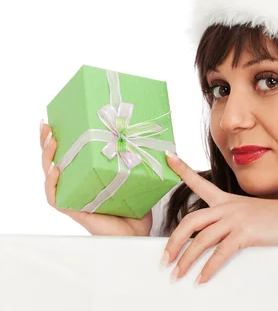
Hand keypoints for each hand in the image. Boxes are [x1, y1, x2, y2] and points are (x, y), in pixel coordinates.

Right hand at [40, 120, 151, 235]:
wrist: (139, 234)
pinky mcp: (75, 210)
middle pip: (56, 162)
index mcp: (90, 177)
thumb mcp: (138, 179)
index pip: (71, 156)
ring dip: (48, 158)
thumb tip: (153, 139)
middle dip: (48, 143)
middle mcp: (79, 186)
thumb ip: (140, 162)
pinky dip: (52, 183)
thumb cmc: (137, 209)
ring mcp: (75, 198)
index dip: (63, 140)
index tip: (60, 120)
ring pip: (51, 177)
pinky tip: (56, 169)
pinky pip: (56, 197)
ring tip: (51, 141)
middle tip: (47, 125)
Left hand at [161, 151, 277, 283]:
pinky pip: (219, 253)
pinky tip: (202, 278)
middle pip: (190, 221)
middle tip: (165, 259)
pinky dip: (208, 269)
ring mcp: (235, 219)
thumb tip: (217, 235)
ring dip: (186, 261)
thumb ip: (231, 219)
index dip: (182, 169)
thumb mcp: (250, 211)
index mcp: (227, 200)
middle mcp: (227, 207)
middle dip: (173, 241)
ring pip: (200, 240)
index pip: (200, 182)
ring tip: (179, 274)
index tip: (168, 157)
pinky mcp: (245, 233)